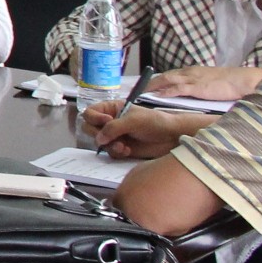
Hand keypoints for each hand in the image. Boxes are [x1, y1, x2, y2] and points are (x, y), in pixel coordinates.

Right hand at [92, 106, 211, 159]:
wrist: (171, 137)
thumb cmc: (155, 122)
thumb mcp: (133, 120)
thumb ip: (113, 128)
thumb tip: (98, 139)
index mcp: (111, 109)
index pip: (90, 113)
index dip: (94, 118)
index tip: (106, 122)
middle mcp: (110, 122)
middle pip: (90, 128)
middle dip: (100, 135)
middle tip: (111, 138)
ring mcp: (115, 135)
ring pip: (99, 142)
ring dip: (109, 146)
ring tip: (123, 147)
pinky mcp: (121, 148)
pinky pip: (109, 152)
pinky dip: (117, 152)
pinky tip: (128, 151)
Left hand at [143, 64, 261, 102]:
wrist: (243, 80)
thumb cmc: (231, 83)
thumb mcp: (211, 82)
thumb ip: (200, 86)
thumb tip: (192, 94)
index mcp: (193, 72)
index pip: (170, 74)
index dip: (157, 79)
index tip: (146, 85)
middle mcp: (189, 73)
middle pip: (164, 76)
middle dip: (150, 82)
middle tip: (137, 89)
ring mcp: (193, 80)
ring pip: (167, 80)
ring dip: (153, 86)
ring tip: (141, 93)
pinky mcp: (197, 88)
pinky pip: (178, 89)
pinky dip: (166, 92)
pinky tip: (158, 96)